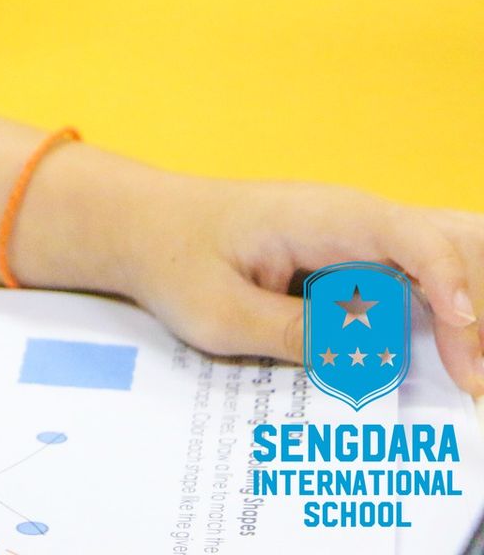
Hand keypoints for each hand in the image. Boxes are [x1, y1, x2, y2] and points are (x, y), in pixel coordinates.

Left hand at [122, 173, 483, 396]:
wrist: (147, 226)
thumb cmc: (176, 259)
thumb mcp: (219, 312)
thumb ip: (294, 333)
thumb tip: (367, 359)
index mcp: (324, 217)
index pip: (416, 240)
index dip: (454, 292)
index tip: (462, 357)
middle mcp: (358, 218)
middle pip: (456, 242)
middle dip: (477, 307)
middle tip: (469, 379)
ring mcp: (364, 236)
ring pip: (447, 257)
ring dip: (464, 311)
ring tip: (462, 372)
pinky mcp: (360, 259)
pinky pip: (422, 279)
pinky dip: (442, 316)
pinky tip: (441, 359)